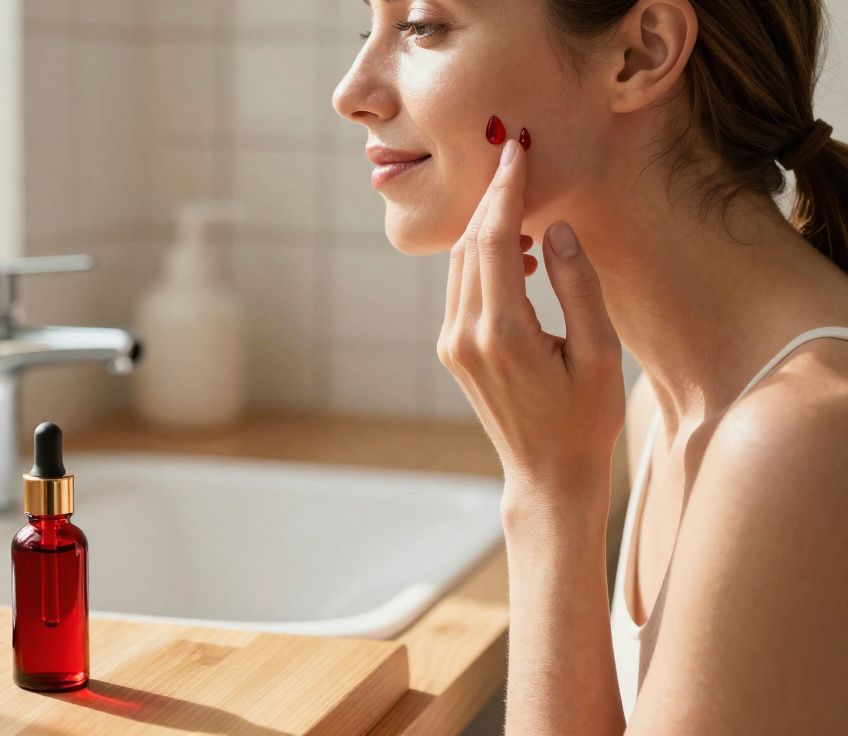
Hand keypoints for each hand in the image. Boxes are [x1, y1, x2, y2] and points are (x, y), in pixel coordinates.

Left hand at [437, 139, 625, 517]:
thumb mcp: (599, 353)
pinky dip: (483, 259)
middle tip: (514, 157)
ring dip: (486, 228)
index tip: (515, 151)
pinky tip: (519, 254)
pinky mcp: (453, 350)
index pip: (492, 240)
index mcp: (502, 333)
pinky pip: (463, 288)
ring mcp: (453, 344)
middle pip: (469, 245)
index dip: (503, 191)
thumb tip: (557, 230)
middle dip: (492, 198)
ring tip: (524, 202)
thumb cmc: (584, 419)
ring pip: (460, 265)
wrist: (546, 474)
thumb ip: (578, 287)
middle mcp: (466, 335)